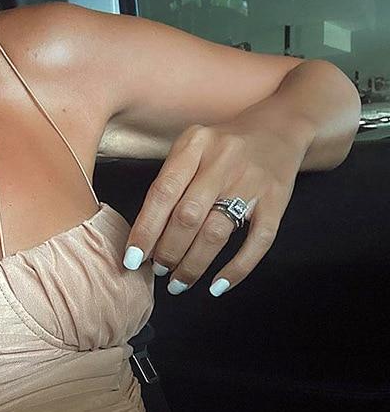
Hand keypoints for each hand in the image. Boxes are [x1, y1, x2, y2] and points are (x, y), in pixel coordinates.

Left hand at [121, 122, 302, 295]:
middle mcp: (223, 160)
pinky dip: (237, 269)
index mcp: (195, 144)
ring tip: (179, 282)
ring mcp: (253, 180)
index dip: (145, 230)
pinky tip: (217, 286)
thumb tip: (145, 237)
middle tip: (158, 270)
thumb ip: (170, 183)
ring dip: (193, 264)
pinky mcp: (278, 199)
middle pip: (187, 216)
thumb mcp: (191, 148)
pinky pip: (258, 241)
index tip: (132, 259)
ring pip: (216, 232)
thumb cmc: (221, 147)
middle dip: (168, 251)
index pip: (162, 193)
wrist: (280, 126)